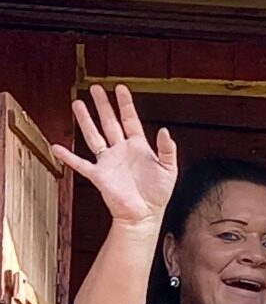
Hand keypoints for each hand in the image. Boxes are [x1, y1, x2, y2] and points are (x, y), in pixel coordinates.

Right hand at [52, 85, 177, 224]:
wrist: (145, 215)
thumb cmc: (158, 194)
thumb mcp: (169, 169)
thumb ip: (167, 149)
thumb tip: (165, 131)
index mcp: (138, 147)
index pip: (130, 119)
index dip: (125, 104)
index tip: (120, 88)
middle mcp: (121, 150)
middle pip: (109, 122)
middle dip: (103, 105)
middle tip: (95, 89)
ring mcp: (108, 162)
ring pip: (94, 136)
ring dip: (85, 120)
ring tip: (77, 104)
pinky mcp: (99, 175)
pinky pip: (80, 164)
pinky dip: (68, 156)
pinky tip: (57, 147)